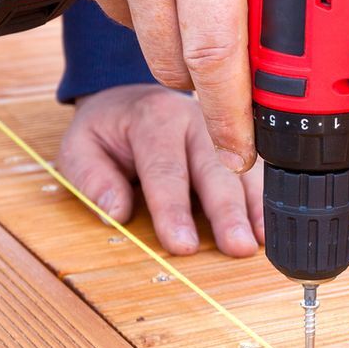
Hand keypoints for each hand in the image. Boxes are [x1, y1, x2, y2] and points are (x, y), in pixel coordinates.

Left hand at [59, 85, 263, 257]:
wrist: (131, 101)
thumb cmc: (108, 131)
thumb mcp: (80, 146)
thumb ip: (91, 177)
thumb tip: (116, 212)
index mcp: (154, 119)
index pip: (165, 170)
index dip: (174, 210)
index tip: (183, 245)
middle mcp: (195, 121)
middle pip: (214, 169)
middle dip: (227, 211)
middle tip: (237, 246)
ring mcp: (221, 133)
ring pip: (243, 170)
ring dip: (254, 207)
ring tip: (260, 240)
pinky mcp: (237, 144)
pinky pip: (256, 171)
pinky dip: (264, 200)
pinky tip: (268, 227)